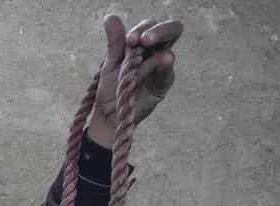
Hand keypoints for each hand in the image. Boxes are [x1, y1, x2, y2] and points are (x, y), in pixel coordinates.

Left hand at [87, 15, 180, 147]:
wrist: (109, 114)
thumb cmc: (112, 87)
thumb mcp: (111, 63)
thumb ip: (115, 42)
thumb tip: (111, 17)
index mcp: (143, 43)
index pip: (150, 26)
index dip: (143, 28)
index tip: (130, 40)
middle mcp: (155, 52)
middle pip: (170, 30)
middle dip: (160, 30)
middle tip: (145, 39)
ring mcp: (161, 67)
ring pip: (168, 50)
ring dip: (156, 49)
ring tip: (144, 51)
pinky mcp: (163, 84)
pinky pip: (167, 72)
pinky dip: (164, 66)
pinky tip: (164, 58)